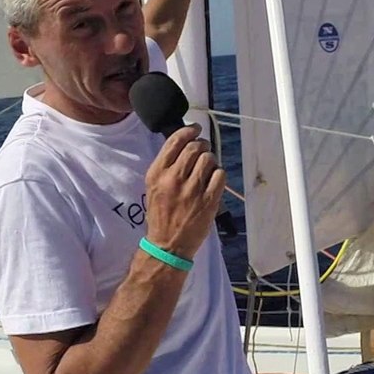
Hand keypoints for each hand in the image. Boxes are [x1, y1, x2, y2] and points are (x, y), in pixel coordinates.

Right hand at [144, 124, 224, 261]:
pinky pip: (220, 174)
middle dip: (202, 146)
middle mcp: (174, 178)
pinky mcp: (209, 200)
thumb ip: (166, 165)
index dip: (189, 130)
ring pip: (209, 158)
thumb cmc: (160, 214)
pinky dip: (218, 174)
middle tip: (203, 151)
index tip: (195, 129)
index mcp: (157, 173)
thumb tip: (186, 142)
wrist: (168, 244)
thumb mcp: (153, 186)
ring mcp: (193, 189)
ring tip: (207, 169)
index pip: (175, 141)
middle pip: (195, 147)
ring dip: (211, 160)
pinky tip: (213, 181)